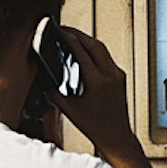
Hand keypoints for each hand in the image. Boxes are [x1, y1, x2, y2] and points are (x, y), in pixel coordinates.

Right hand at [50, 27, 141, 160]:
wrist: (116, 137)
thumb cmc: (96, 127)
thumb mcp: (70, 111)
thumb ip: (55, 95)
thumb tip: (46, 84)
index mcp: (98, 82)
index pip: (82, 52)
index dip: (68, 39)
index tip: (59, 32)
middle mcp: (111, 76)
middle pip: (94, 44)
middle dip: (78, 34)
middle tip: (64, 30)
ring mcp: (117, 76)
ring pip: (102, 49)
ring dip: (87, 40)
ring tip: (73, 38)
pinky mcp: (120, 78)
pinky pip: (106, 57)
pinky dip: (94, 51)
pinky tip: (85, 53)